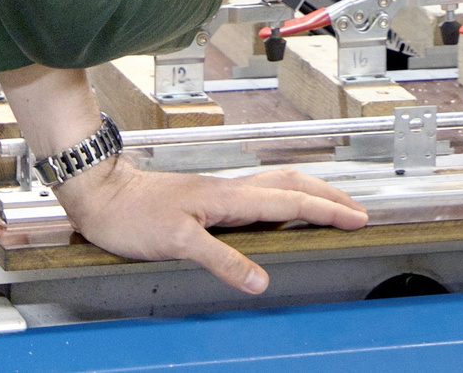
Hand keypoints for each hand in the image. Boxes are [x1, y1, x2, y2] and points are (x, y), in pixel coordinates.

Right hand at [0, 65, 364, 293]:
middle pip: (284, 186)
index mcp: (227, 192)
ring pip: (257, 204)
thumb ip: (232, 218)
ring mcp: (199, 210)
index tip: (355, 207)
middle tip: (360, 212)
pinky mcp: (174, 231)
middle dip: (327, 197)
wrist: (102, 193)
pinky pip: (207, 247)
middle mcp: (221, 194)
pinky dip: (233, 262)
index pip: (284, 184)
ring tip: (334, 220)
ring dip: (299, 208)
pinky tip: (254, 279)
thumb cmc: (147, 203)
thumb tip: (269, 227)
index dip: (323, 194)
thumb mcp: (198, 211)